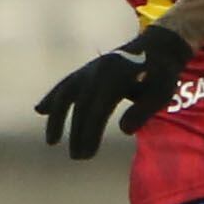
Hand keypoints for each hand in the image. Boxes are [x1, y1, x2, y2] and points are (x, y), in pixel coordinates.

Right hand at [36, 26, 192, 157]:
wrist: (156, 46)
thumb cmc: (161, 74)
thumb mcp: (162, 92)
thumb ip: (144, 110)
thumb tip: (124, 130)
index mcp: (116, 77)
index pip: (97, 109)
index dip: (89, 133)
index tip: (86, 154)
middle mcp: (98, 71)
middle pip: (81, 105)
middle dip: (77, 133)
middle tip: (78, 158)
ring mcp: (90, 69)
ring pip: (66, 93)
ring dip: (56, 117)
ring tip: (52, 141)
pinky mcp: (86, 70)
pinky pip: (66, 84)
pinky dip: (52, 97)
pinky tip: (40, 110)